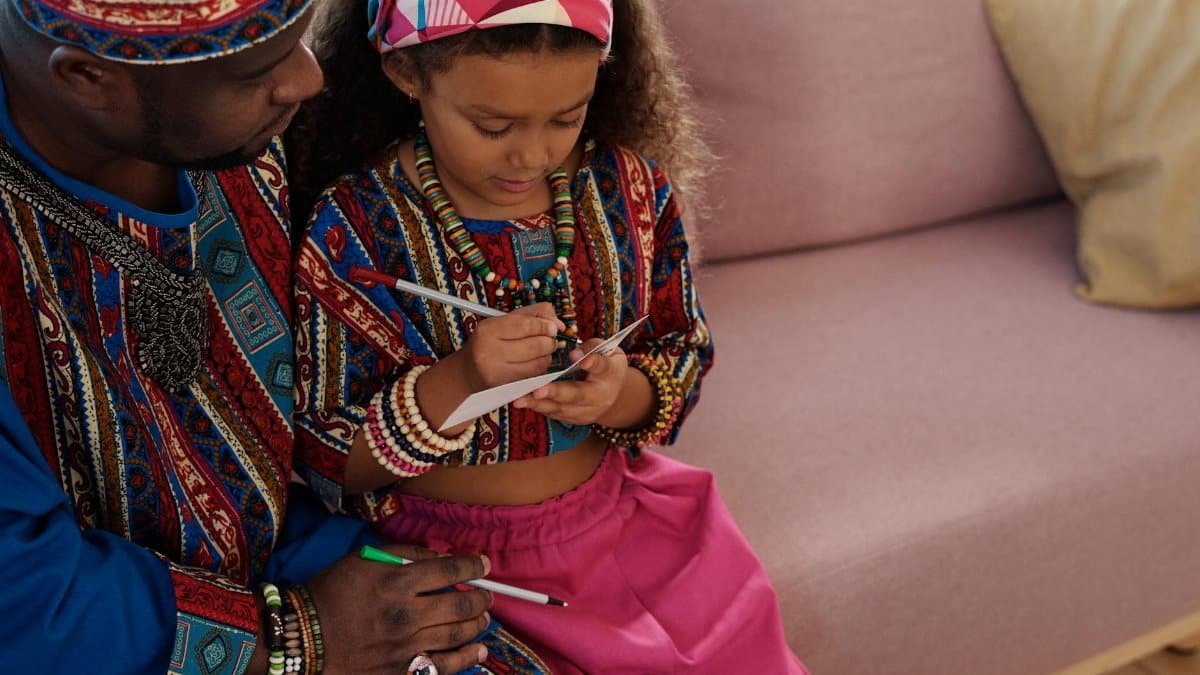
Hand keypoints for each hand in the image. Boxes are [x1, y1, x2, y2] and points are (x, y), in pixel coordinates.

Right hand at [304, 545, 493, 674]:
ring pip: (457, 633)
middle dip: (480, 597)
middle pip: (459, 603)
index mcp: (397, 582)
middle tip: (487, 595)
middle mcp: (406, 613)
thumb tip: (439, 557)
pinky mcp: (401, 670)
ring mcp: (405, 645)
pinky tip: (479, 650)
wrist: (302, 636)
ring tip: (483, 618)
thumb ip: (404, 554)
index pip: (449, 569)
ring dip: (477, 623)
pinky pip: (443, 665)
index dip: (473, 565)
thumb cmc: (331, 592)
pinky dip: (466, 657)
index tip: (484, 565)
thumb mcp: (363, 559)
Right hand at [462, 303, 562, 390]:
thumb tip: (558, 323)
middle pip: (535, 345)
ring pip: (537, 363)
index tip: (553, 328)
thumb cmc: (488, 342)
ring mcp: (496, 370)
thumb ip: (532, 315)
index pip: (526, 325)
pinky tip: (536, 362)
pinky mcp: (504, 386)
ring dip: (547, 356)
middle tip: (551, 340)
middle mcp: (490, 350)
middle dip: (550, 342)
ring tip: (544, 351)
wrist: (467, 372)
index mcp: (489, 329)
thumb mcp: (504, 321)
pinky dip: (540, 368)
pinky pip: (533, 376)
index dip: (545, 326)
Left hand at [513, 339, 628, 425]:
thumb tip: (573, 354)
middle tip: (537, 391)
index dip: (592, 362)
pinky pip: (556, 414)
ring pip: (562, 409)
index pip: (602, 366)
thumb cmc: (607, 365)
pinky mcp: (576, 420)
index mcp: (610, 373)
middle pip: (578, 395)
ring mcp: (588, 411)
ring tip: (520, 399)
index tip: (580, 359)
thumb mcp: (608, 351)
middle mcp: (600, 396)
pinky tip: (524, 402)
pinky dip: (540, 408)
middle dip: (556, 393)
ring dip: (539, 405)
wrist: (615, 395)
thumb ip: (591, 348)